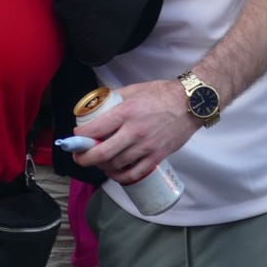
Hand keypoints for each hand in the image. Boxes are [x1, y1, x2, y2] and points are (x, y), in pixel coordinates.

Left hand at [71, 79, 198, 185]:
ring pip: (116, 164)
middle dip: (84, 158)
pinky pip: (134, 173)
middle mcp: (134, 132)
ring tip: (96, 162)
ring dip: (101, 166)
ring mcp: (146, 147)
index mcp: (126, 112)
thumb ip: (114, 98)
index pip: (95, 129)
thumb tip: (98, 105)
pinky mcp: (157, 156)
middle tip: (79, 157)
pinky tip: (114, 172)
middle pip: (102, 153)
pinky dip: (120, 177)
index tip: (76, 137)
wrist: (191, 104)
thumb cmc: (163, 94)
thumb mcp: (134, 90)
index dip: (80, 136)